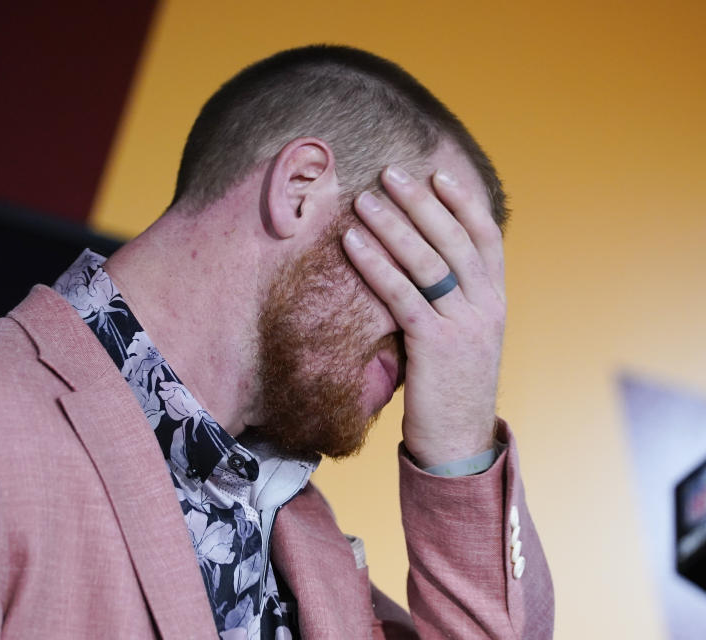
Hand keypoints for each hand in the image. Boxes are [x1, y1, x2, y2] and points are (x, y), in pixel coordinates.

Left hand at [342, 165, 504, 467]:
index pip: (485, 239)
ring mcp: (464, 325)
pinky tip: (352, 241)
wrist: (459, 443)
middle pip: (454, 240)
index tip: (437, 173)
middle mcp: (486, 307)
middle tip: (391, 172)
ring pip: (427, 261)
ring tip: (365, 198)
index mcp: (496, 302)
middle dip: (421, 202)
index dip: (463, 203)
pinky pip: (401, 294)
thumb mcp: (462, 337)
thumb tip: (418, 265)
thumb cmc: (451, 387)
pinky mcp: (435, 345)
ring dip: (393, 225)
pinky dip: (375, 263)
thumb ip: (451, 302)